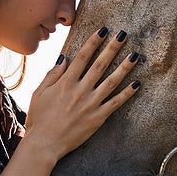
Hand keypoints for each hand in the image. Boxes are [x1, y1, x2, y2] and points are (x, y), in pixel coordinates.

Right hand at [24, 28, 139, 162]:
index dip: (94, 42)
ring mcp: (90, 104)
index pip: (83, 56)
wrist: (44, 145)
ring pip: (112, 81)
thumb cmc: (39, 119)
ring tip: (136, 55)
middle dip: (113, 48)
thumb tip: (64, 58)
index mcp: (65, 83)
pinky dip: (127, 93)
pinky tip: (137, 83)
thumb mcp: (39, 93)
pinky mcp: (98, 118)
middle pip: (100, 65)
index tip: (103, 30)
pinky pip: (115, 103)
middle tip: (123, 35)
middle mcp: (80, 90)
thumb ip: (52, 74)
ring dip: (125, 67)